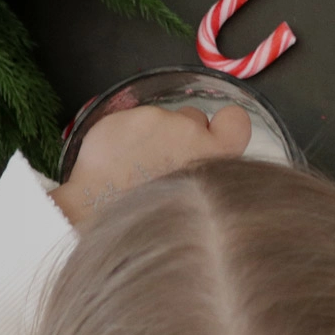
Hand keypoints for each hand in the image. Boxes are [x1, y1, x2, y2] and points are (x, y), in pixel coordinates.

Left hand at [50, 104, 250, 226]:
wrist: (99, 215)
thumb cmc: (149, 218)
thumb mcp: (198, 202)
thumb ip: (205, 173)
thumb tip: (203, 164)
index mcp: (214, 155)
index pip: (235, 120)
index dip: (223, 128)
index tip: (209, 137)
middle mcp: (189, 132)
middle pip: (194, 119)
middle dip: (181, 135)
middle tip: (162, 164)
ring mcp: (155, 120)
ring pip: (160, 119)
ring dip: (151, 135)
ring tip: (134, 168)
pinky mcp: (125, 116)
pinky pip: (130, 120)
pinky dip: (124, 136)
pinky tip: (116, 162)